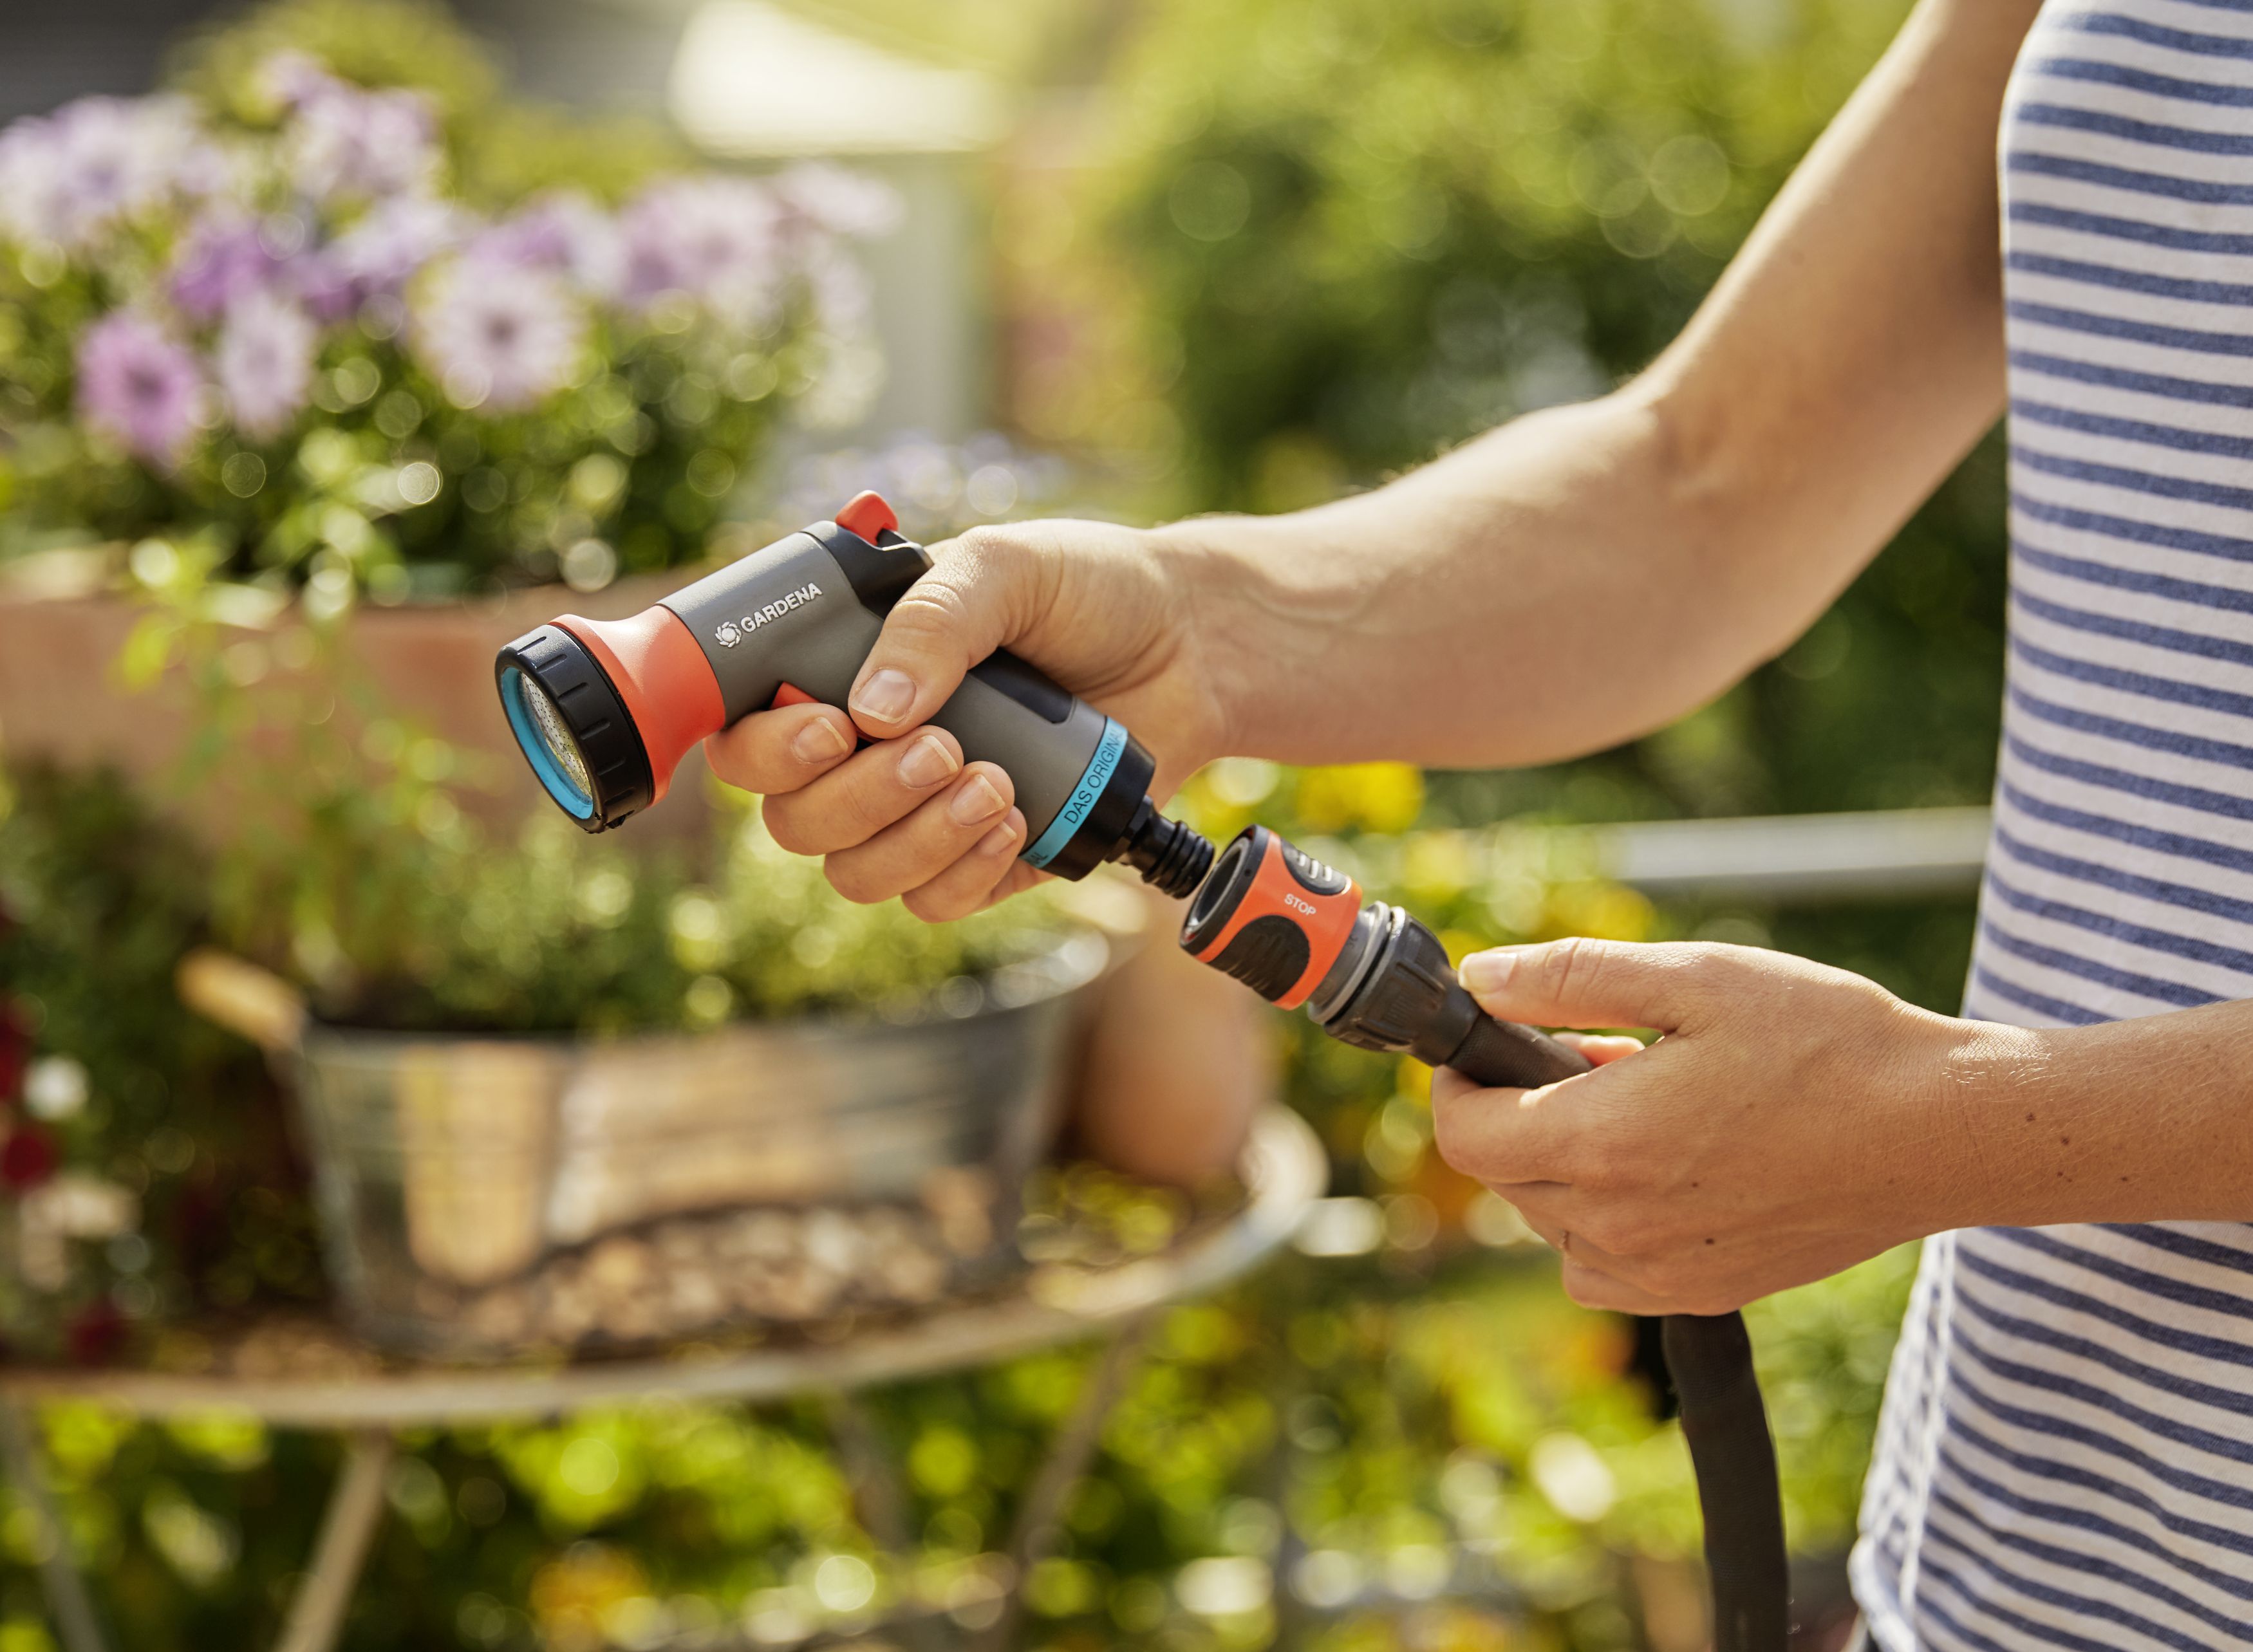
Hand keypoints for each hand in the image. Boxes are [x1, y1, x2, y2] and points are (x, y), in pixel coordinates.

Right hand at [705, 518, 1227, 918]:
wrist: (1192, 646)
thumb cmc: (1090, 590)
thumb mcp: (1007, 567)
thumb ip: (937, 618)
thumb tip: (874, 707)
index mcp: (847, 670)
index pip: (750, 735)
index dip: (767, 749)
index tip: (833, 728)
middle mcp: (869, 748)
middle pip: (794, 820)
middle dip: (861, 796)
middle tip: (944, 747)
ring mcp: (921, 812)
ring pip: (857, 873)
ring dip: (918, 839)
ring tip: (997, 782)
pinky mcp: (983, 858)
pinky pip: (933, 903)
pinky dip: (966, 872)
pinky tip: (1017, 821)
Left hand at [1430, 938, 1979, 1314]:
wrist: (1941, 1130)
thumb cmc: (1827, 1042)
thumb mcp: (1694, 978)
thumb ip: (1570, 978)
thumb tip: (1481, 981)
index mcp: (1599, 1143)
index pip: (1463, 1133)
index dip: (1460, 1084)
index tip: (1491, 1047)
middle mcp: (1615, 1224)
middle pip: (1505, 1177)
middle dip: (1523, 1114)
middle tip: (1600, 1058)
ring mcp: (1660, 1269)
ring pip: (1553, 1224)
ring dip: (1568, 1167)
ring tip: (1647, 1105)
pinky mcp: (1705, 1291)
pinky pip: (1605, 1269)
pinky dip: (1607, 1222)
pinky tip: (1671, 1167)